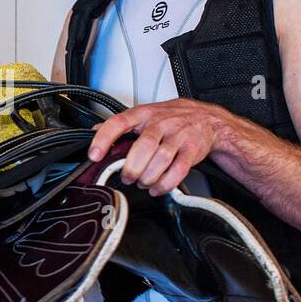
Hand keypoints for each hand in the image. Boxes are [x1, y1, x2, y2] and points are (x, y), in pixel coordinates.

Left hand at [88, 99, 224, 195]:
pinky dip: (165, 184)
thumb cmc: (171, 118)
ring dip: (148, 178)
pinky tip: (157, 187)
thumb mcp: (144, 114)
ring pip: (161, 160)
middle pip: (143, 147)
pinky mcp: (192, 151)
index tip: (94, 156)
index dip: (104, 139)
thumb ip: (121, 124)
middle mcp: (161, 123)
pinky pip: (178, 171)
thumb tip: (93, 132)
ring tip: (142, 183)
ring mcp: (178, 136)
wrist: (206, 119)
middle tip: (127, 177)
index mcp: (143, 114)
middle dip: (132, 168)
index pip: (119, 122)